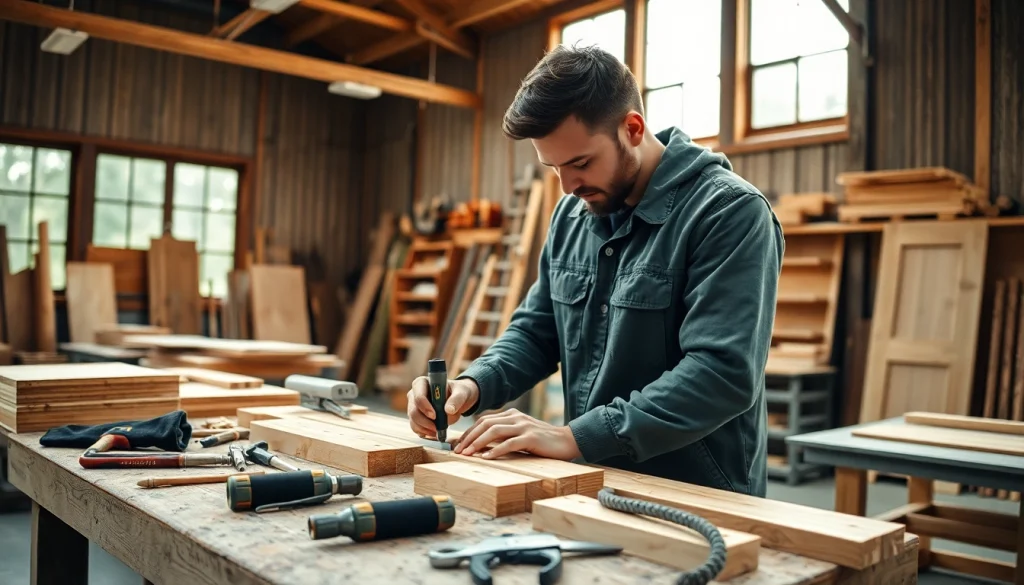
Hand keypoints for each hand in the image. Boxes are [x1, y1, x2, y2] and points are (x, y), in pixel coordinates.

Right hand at [407, 376, 478, 438]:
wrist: (459, 399)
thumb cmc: (459, 391)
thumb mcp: (462, 392)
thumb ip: (457, 399)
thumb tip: (448, 410)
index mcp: (422, 383)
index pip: (418, 396)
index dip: (425, 407)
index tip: (435, 416)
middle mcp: (414, 394)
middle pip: (413, 411)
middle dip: (425, 422)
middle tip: (438, 428)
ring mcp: (413, 406)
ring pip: (413, 421)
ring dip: (425, 429)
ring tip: (438, 431)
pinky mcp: (416, 417)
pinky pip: (416, 427)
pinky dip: (425, 432)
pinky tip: (434, 433)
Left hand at [453, 408, 581, 460]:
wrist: (567, 441)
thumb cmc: (542, 441)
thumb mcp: (520, 434)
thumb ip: (505, 435)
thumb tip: (482, 445)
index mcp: (511, 415)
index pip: (483, 420)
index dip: (468, 432)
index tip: (457, 444)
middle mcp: (515, 417)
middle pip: (485, 424)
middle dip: (468, 437)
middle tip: (457, 451)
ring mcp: (523, 426)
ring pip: (494, 431)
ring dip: (478, 443)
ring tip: (467, 454)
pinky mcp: (531, 437)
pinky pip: (509, 443)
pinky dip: (496, 450)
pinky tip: (486, 458)